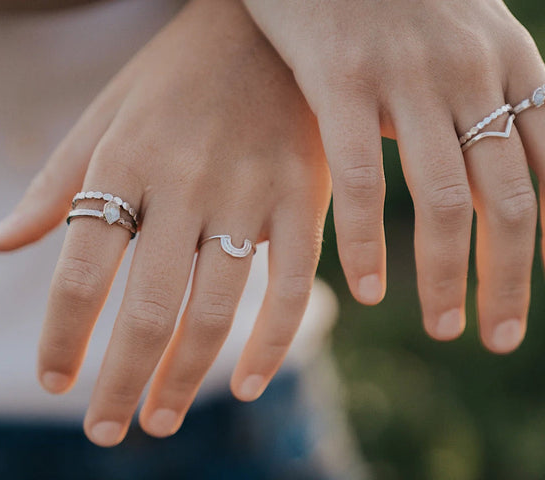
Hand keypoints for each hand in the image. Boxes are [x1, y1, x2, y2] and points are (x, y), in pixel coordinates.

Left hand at [0, 0, 330, 444]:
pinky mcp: (305, 197)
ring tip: (157, 419)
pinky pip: (291, 285)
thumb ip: (54, 183)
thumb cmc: (173, 76)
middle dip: (119, 381)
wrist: (265, 24)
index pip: (80, 269)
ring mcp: (251, 191)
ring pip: (216, 308)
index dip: (61, 336)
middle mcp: (185, 181)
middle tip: (104, 430)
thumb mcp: (104, 114)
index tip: (50, 383)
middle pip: (145, 307)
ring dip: (184, 377)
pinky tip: (247, 384)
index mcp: (125, 160)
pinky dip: (272, 343)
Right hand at [244, 0, 544, 352]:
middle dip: (510, 278)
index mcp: (505, 61)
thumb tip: (483, 157)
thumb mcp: (457, 29)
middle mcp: (470, 72)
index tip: (534, 289)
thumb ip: (476, 90)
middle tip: (497, 336)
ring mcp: (407, 77)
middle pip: (510, 196)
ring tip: (447, 327)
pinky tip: (368, 288)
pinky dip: (370, 242)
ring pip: (447, 198)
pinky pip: (365, 179)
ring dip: (451, 275)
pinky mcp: (342, 82)